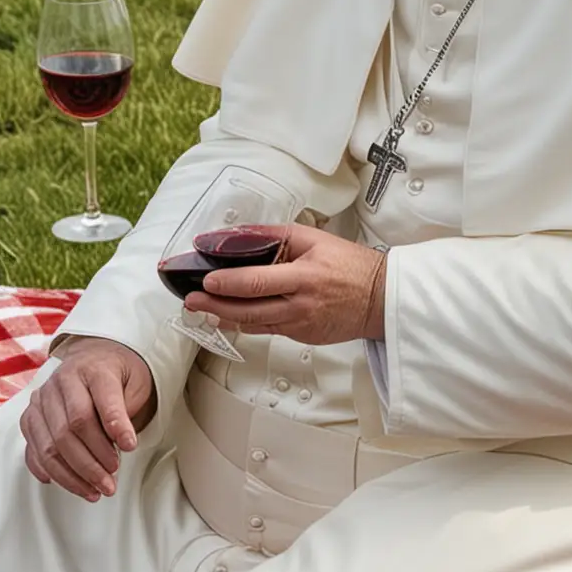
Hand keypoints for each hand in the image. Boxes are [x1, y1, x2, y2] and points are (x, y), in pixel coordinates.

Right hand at [20, 337, 154, 502]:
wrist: (95, 359)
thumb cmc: (118, 375)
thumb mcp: (134, 383)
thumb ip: (127, 409)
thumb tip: (122, 443)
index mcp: (91, 369)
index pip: (100, 401)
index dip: (116, 426)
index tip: (131, 447)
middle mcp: (60, 382)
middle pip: (71, 428)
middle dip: (92, 462)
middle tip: (111, 482)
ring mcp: (41, 400)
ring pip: (50, 445)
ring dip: (73, 475)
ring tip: (95, 491)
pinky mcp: (31, 418)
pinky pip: (33, 450)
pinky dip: (50, 471)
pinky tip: (69, 483)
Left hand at [186, 225, 387, 346]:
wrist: (379, 299)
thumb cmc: (350, 266)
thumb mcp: (314, 239)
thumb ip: (275, 235)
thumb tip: (240, 235)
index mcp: (305, 277)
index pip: (258, 282)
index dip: (229, 283)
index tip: (207, 281)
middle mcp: (301, 305)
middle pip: (249, 309)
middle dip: (215, 306)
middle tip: (191, 300)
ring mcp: (300, 325)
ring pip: (254, 324)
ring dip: (224, 317)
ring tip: (202, 310)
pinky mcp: (301, 336)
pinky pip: (267, 329)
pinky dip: (245, 323)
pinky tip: (228, 318)